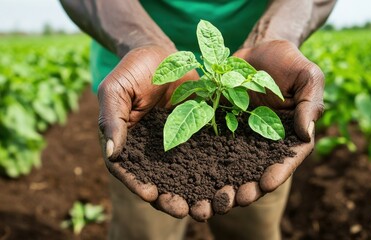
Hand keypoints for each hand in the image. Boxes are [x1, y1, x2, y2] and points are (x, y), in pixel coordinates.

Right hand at [98, 46, 200, 218]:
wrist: (164, 54)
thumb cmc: (133, 70)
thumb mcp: (115, 89)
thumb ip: (112, 118)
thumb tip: (111, 151)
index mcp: (128, 144)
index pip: (128, 171)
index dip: (137, 185)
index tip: (150, 194)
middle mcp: (152, 150)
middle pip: (159, 181)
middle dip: (170, 199)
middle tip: (185, 210)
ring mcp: (175, 144)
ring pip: (184, 175)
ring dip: (195, 193)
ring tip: (208, 206)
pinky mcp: (197, 134)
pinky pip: (206, 156)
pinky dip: (214, 171)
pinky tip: (225, 182)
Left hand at [212, 40, 323, 209]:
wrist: (257, 49)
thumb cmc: (288, 62)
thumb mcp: (307, 76)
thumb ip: (310, 103)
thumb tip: (306, 133)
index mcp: (289, 134)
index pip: (287, 159)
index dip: (278, 173)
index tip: (267, 185)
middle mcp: (264, 140)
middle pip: (257, 170)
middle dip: (248, 188)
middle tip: (235, 200)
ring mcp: (240, 135)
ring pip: (232, 165)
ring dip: (223, 184)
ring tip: (213, 198)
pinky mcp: (219, 125)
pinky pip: (211, 145)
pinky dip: (202, 161)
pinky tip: (192, 174)